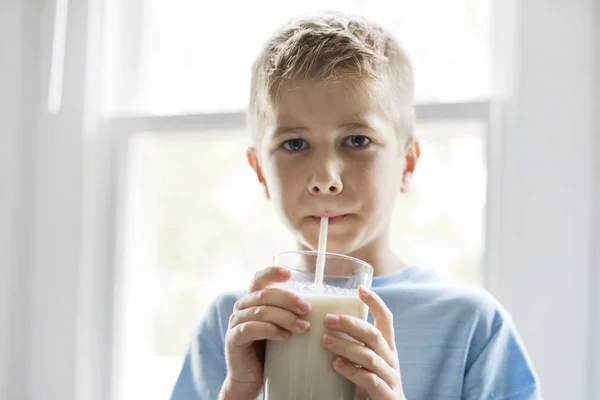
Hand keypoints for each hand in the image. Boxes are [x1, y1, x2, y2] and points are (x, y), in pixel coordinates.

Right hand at [221, 266, 311, 398]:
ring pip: (261, 311)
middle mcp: (242, 307)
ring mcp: (235, 322)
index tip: (290, 274)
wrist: (251, 377)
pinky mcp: (233, 339)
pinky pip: (251, 329)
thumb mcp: (282, 327)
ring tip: (304, 328)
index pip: (259, 278)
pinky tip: (284, 336)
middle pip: (265, 294)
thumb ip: (292, 314)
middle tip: (308, 309)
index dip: (272, 273)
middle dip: (289, 300)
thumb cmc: (270, 350)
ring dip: (285, 317)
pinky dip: (270, 330)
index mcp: (253, 299)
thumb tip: (324, 307)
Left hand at [321, 285, 405, 399]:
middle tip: (327, 320)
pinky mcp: (387, 395)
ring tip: (325, 341)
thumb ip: (351, 346)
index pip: (386, 320)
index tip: (360, 289)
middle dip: (351, 324)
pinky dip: (353, 371)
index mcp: (387, 348)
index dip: (376, 303)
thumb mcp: (363, 361)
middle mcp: (391, 360)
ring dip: (346, 346)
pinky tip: (337, 365)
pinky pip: (371, 380)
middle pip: (374, 335)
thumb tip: (320, 328)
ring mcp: (391, 378)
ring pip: (370, 357)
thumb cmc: (369, 384)